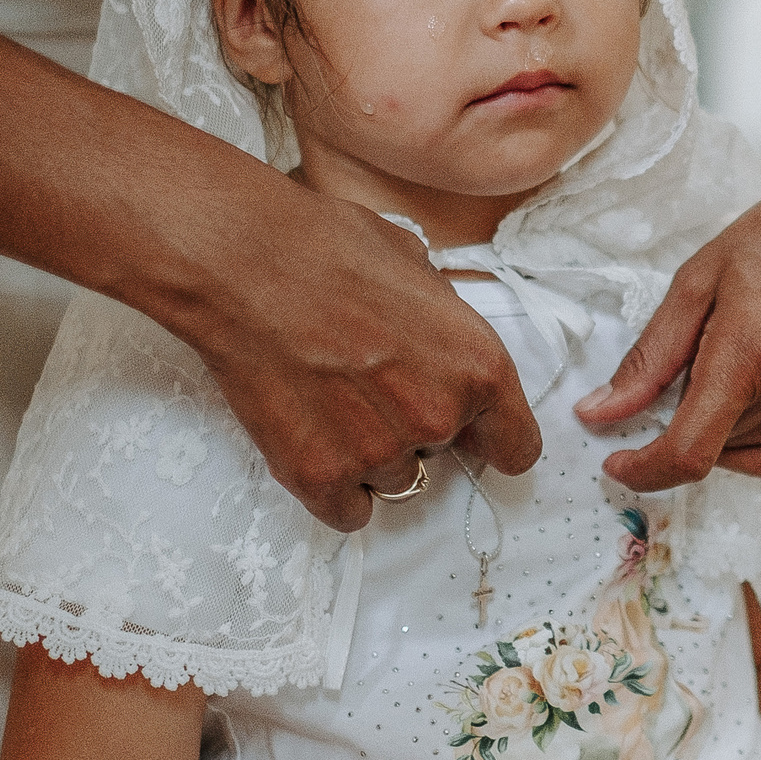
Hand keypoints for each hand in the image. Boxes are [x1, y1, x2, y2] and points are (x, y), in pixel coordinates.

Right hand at [177, 181, 540, 530]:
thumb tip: (443, 350)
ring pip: (393, 480)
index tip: (470, 432)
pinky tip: (312, 437)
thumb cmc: (328, 247)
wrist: (242, 261)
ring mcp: (377, 453)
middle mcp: (438, 418)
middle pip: (444, 456)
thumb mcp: (419, 271)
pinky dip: (333, 486)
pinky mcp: (318, 476)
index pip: (517, 447)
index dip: (490, 437)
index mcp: (479, 367)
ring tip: (329, 397)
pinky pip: (347, 512)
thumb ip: (446, 328)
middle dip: (415, 425)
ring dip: (370, 452)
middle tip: (368, 381)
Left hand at [575, 103, 760, 489]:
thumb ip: (649, 357)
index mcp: (753, 353)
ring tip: (733, 361)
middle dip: (682, 425)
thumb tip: (600, 413)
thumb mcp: (698, 281)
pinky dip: (754, 436)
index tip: (617, 460)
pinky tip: (757, 385)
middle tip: (687, 368)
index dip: (644, 471)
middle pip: (713, 450)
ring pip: (746, 456)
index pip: (689, 453)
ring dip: (720, 430)